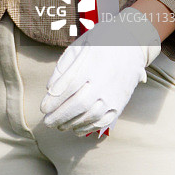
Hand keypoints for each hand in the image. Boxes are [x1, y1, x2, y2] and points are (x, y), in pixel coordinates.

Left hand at [40, 8, 160, 135]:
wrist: (131, 46)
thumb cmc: (99, 44)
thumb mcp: (78, 47)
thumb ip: (63, 67)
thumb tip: (49, 89)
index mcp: (90, 64)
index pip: (68, 86)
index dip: (54, 100)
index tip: (42, 108)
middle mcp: (102, 81)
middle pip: (79, 104)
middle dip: (60, 115)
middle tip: (47, 121)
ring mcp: (113, 94)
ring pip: (91, 115)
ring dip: (72, 123)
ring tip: (58, 126)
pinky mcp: (120, 103)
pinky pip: (104, 120)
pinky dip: (89, 127)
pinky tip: (76, 129)